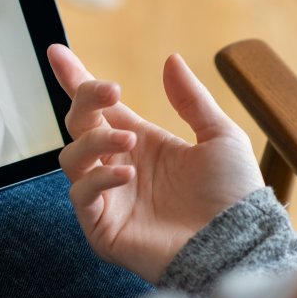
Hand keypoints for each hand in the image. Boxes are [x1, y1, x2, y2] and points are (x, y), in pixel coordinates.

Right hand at [48, 45, 263, 282]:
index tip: (57, 52)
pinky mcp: (102, 226)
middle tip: (110, 92)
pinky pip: (80, 195)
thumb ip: (192, 99)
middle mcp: (117, 166)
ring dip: (95, 141)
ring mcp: (108, 197)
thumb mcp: (220, 137)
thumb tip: (170, 59)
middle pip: (78, 124)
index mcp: (141, 142)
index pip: (98, 107)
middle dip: (86, 101)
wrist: (238, 245)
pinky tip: (127, 175)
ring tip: (129, 141)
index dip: (75, 79)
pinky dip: (98, 180)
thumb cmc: (234, 197)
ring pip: (72, 157)